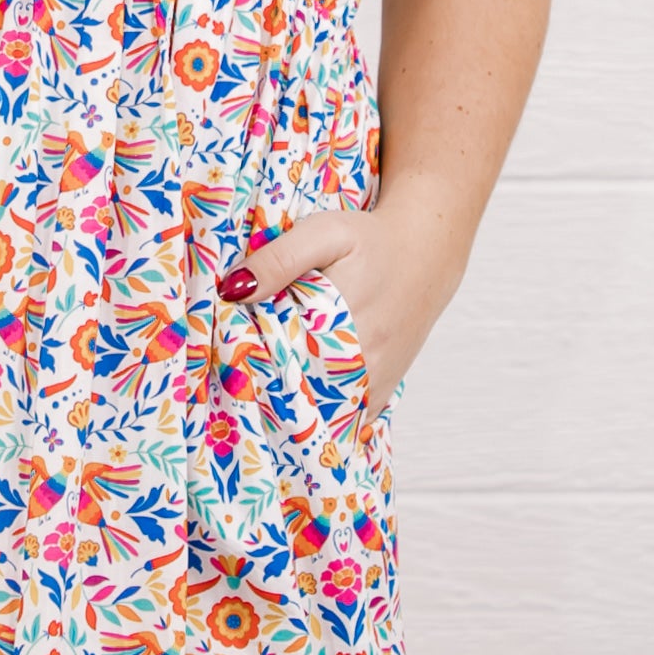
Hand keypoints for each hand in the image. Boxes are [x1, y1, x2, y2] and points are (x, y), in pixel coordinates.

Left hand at [220, 190, 465, 411]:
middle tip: (239, 375)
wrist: (426, 252)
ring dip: (291, 407)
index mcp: (341, 324)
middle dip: (264, 389)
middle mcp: (362, 362)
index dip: (246, 365)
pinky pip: (345, 421)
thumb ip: (279, 260)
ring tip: (265, 389)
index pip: (276, 363)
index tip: (226, 358)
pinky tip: (300, 400)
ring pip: (321, 414)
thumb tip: (232, 291)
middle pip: (296, 394)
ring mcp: (374, 383)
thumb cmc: (373, 240)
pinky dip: (321, 417)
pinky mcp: (382, 391)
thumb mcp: (324, 233)